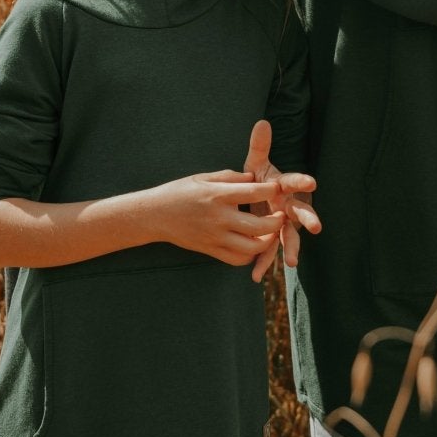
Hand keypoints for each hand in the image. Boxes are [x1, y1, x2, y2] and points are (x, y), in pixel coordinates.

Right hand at [152, 160, 284, 267]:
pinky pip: (237, 259)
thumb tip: (253, 177)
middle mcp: (219, 217)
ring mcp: (215, 236)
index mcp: (218, 195)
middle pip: (260, 225)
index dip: (271, 190)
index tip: (278, 188)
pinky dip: (250, 255)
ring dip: (267, 241)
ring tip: (270, 233)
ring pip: (252, 247)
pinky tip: (252, 245)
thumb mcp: (203, 178)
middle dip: (277, 221)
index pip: (254, 192)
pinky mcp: (210, 250)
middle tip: (281, 215)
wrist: (155, 215)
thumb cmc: (179, 192)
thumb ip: (230, 177)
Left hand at [235, 120, 320, 281]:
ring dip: (291, 249)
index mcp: (284, 186)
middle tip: (316, 226)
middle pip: (301, 212)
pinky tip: (255, 275)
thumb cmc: (259, 178)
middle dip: (308, 218)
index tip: (312, 181)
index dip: (302, 181)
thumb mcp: (256, 162)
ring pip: (289, 237)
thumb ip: (260, 145)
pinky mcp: (272, 237)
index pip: (295, 182)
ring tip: (290, 263)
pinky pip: (268, 251)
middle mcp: (288, 206)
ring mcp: (282, 223)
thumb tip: (262, 122)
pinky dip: (262, 262)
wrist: (257, 196)